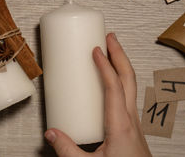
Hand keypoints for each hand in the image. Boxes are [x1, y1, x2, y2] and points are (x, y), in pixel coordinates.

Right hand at [44, 33, 150, 156]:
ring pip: (132, 86)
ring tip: (111, 53)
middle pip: (129, 79)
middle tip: (110, 38)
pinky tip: (110, 84)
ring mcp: (134, 124)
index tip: (96, 50)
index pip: (114, 87)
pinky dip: (120, 81)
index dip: (105, 66)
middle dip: (120, 55)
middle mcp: (131, 120)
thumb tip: (50, 133)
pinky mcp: (132, 128)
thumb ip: (67, 149)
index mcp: (121, 126)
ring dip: (122, 66)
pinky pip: (128, 97)